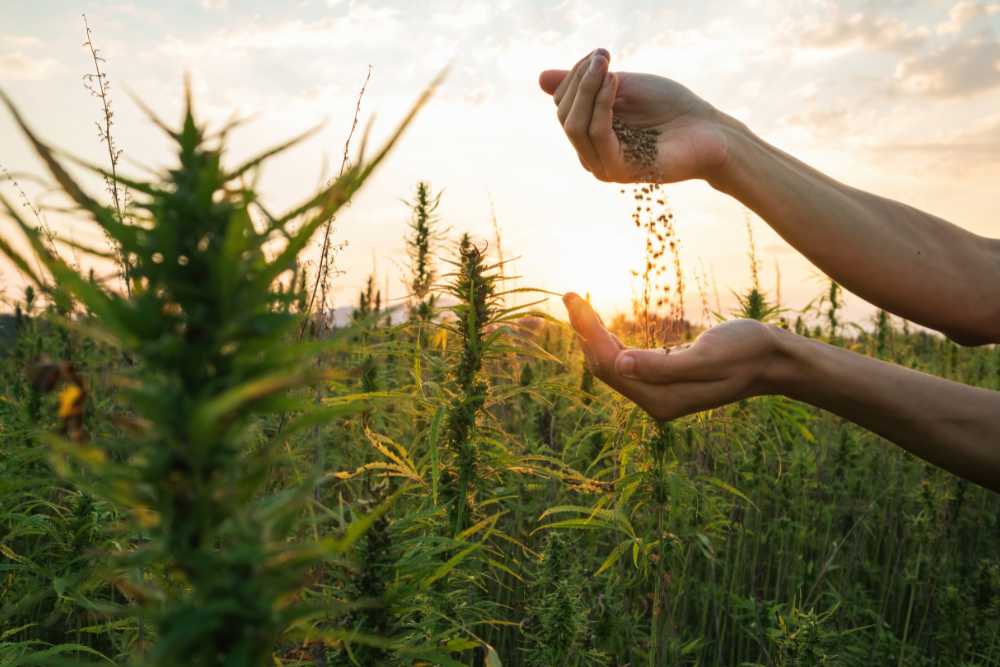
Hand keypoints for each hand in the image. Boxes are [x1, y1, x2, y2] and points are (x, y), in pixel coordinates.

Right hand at [539, 50, 734, 183]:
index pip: (563, 104)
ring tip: (608, 66)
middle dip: (579, 80)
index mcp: (590, 135)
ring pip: (574, 125)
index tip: (600, 54)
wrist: (709, 131)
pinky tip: (615, 83)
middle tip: (604, 56)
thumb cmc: (671, 108)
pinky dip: (602, 105)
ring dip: (588, 89)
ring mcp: (603, 166)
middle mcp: (591, 154)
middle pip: (564, 115)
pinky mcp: (618, 170)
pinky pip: (597, 134)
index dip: (575, 75)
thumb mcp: (622, 87)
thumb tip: (540, 78)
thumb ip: (586, 84)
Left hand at [563, 293, 782, 420]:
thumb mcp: (709, 356)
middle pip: (605, 367)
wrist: (773, 360)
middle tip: (569, 296)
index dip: (587, 332)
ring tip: (577, 304)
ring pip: (612, 366)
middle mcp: (656, 402)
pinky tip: (601, 325)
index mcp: (663, 398)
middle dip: (585, 332)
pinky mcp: (664, 383)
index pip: (610, 365)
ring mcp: (659, 395)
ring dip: (593, 336)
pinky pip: (626, 364)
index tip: (573, 299)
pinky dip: (610, 342)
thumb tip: (620, 364)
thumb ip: (664, 365)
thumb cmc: (747, 351)